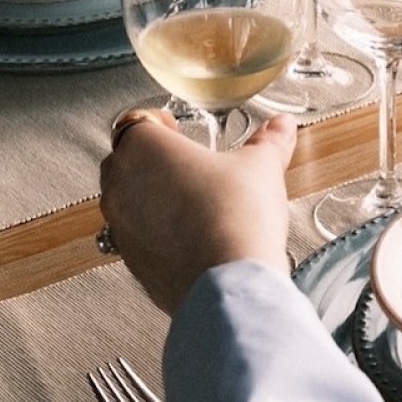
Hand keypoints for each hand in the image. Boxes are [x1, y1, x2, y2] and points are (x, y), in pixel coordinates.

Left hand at [99, 110, 297, 313]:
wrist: (229, 280)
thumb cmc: (235, 217)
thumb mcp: (262, 166)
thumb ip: (269, 141)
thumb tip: (280, 127)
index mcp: (144, 148)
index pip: (134, 121)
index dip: (157, 123)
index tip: (175, 129)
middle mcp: (121, 184)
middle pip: (124, 161)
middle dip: (152, 160)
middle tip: (188, 165)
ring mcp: (121, 227)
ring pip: (127, 202)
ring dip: (151, 198)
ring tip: (193, 203)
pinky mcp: (131, 262)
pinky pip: (137, 238)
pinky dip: (157, 234)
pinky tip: (192, 238)